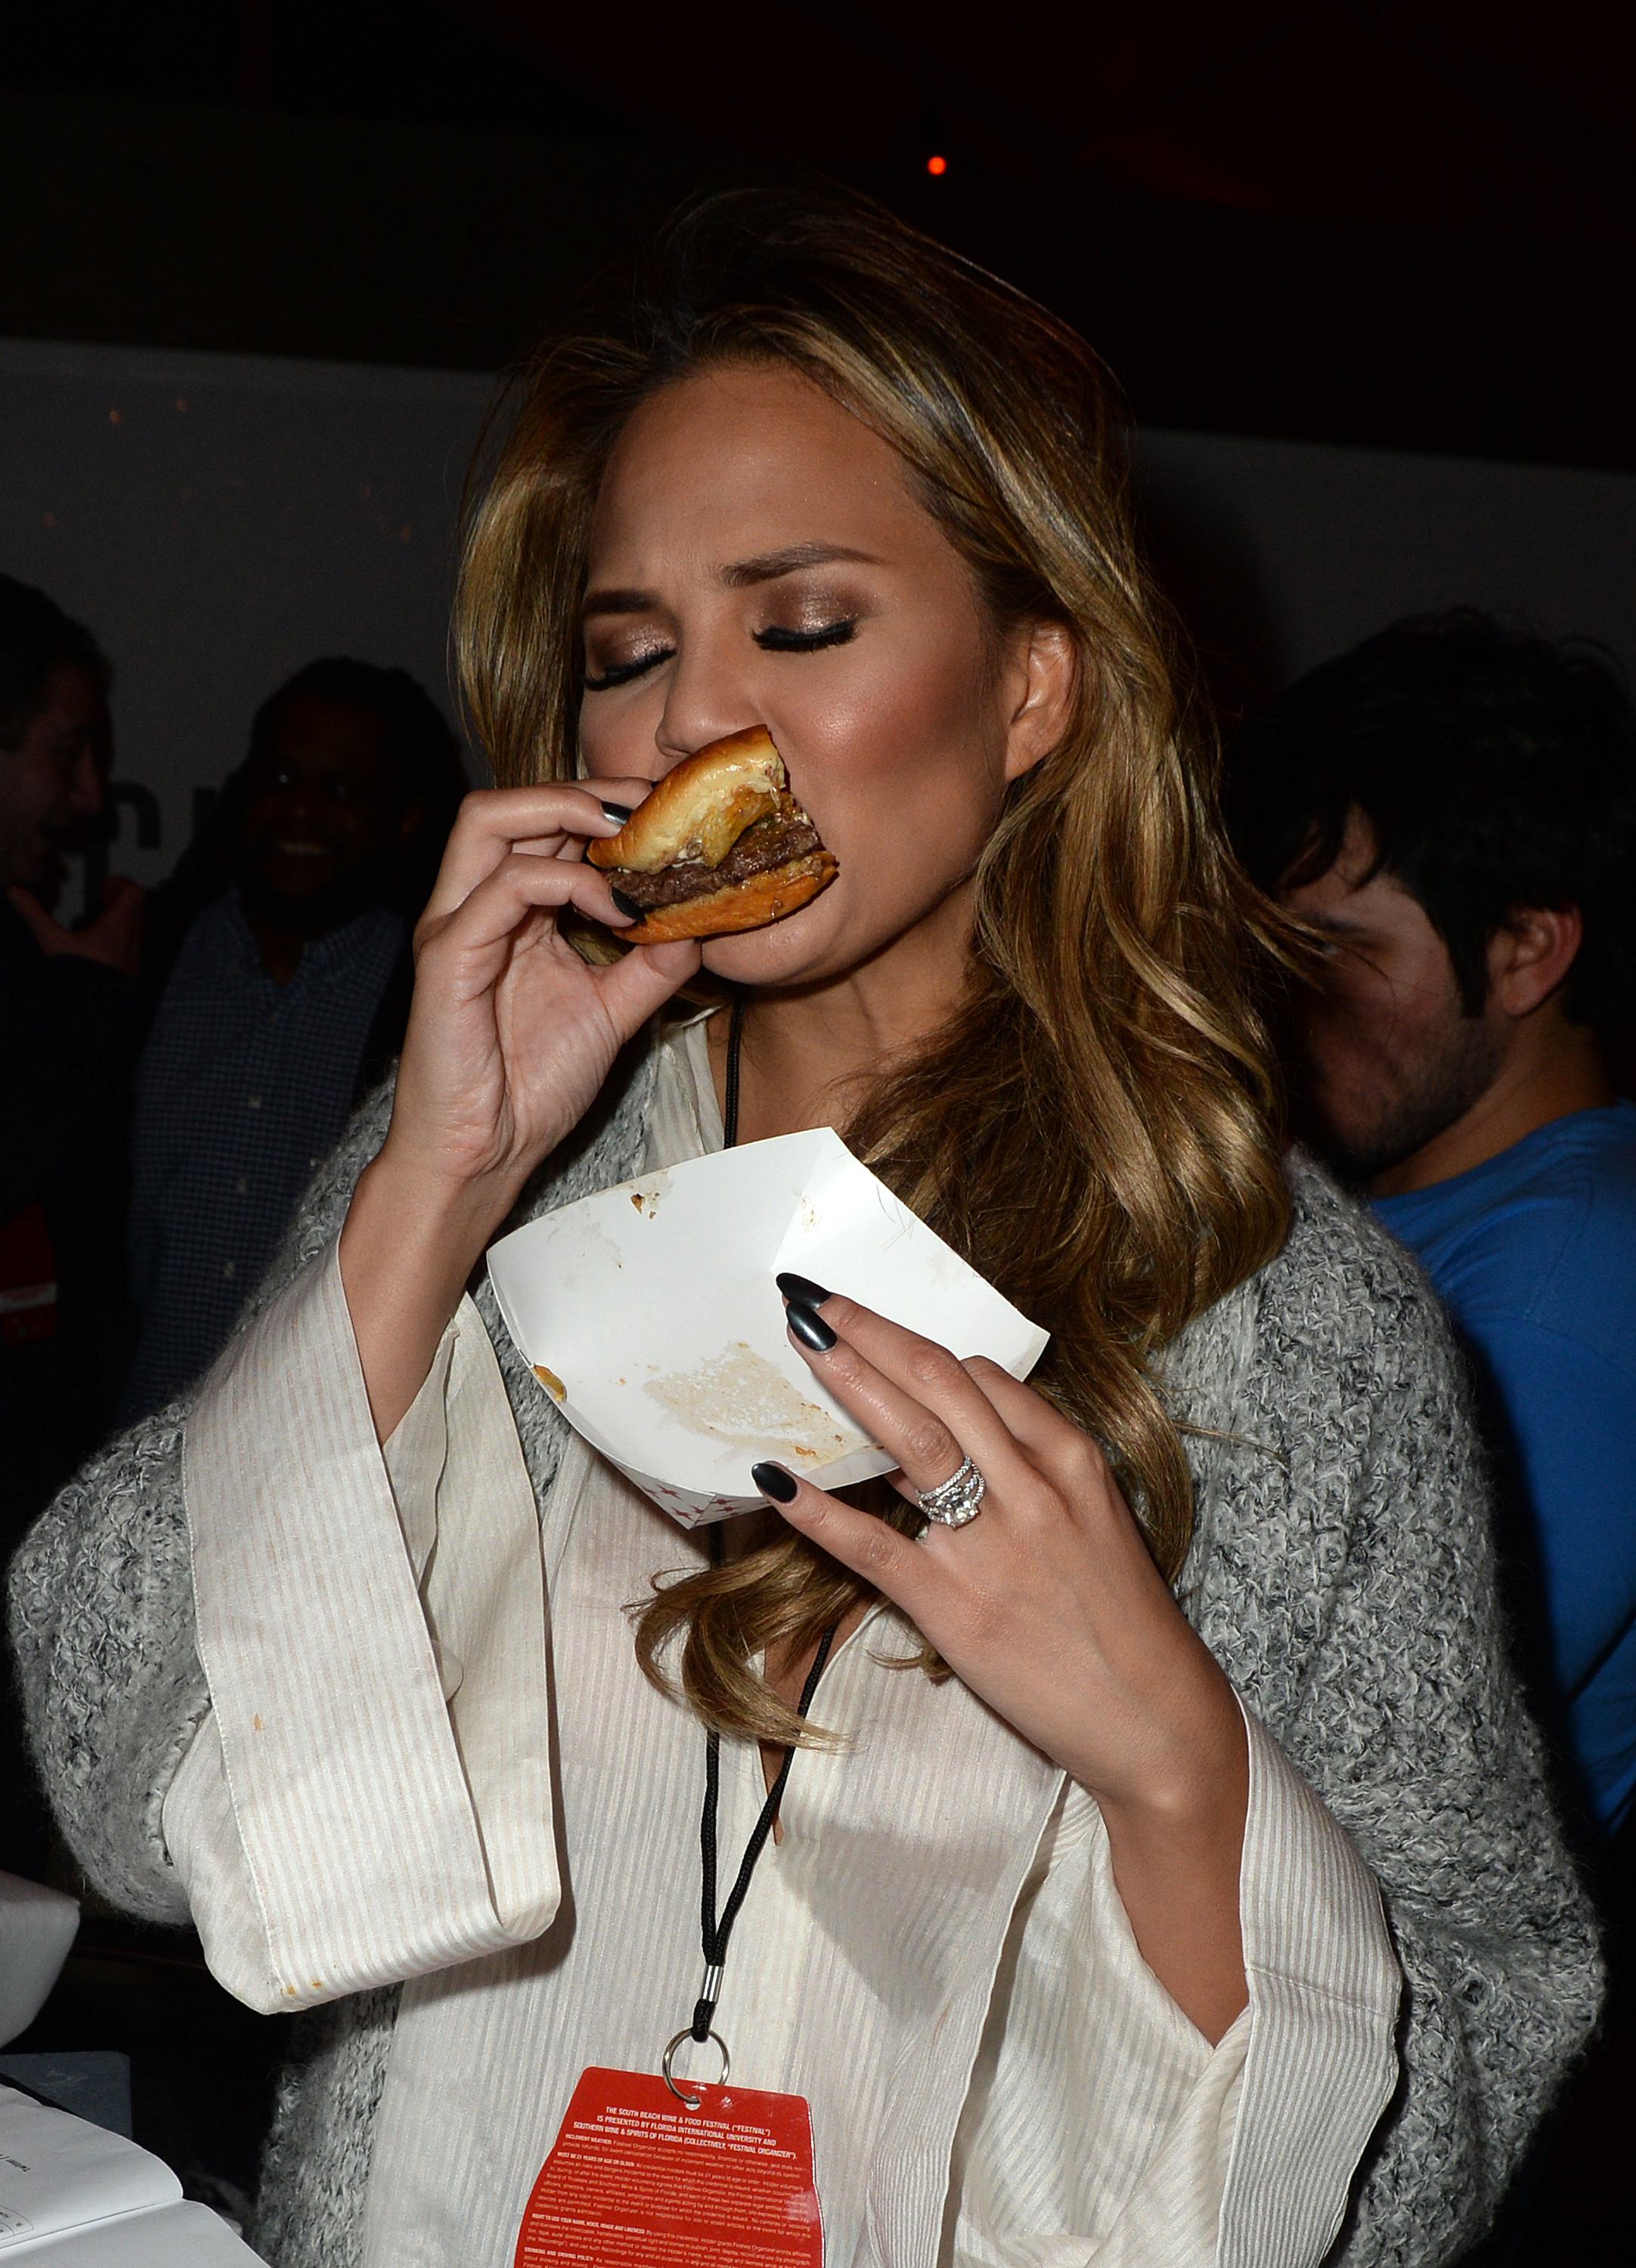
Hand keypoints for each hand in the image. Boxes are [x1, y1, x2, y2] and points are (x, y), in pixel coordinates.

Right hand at [9, 877, 143, 973]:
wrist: (97, 1013)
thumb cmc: (81, 978)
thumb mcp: (53, 942)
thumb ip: (35, 915)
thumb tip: (18, 894)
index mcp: (117, 927)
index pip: (133, 893)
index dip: (121, 882)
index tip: (106, 883)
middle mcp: (131, 940)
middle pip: (136, 909)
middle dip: (120, 899)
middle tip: (104, 896)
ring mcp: (134, 957)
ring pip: (136, 929)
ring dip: (122, 919)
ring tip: (101, 920)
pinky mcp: (132, 973)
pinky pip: (133, 948)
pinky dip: (121, 939)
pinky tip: (102, 948)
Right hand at [379, 784, 697, 1211]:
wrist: (482, 1155)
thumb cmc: (527, 1087)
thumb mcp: (611, 1013)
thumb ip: (649, 966)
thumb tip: (699, 925)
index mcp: (505, 914)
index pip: (541, 826)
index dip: (601, 807)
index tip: (666, 816)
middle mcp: (472, 907)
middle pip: (509, 803)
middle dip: (584, 793)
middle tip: (652, 809)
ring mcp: (454, 927)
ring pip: (489, 820)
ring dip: (566, 814)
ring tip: (629, 840)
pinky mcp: (448, 958)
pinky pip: (503, 888)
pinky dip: (566, 884)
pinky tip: (617, 911)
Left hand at [759, 1282, 1249, 2039]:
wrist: (1155, 1720)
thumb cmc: (1119, 1620)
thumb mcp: (1094, 1518)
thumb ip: (1033, 1463)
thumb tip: (960, 1414)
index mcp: (1070, 1459)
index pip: (980, 1376)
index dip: (912, 1342)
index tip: (864, 1321)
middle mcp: (1032, 1488)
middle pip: (938, 1382)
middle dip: (869, 1331)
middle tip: (813, 1297)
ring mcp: (992, 1546)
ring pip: (912, 1439)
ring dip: (850, 1380)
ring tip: (801, 1338)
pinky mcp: (955, 1608)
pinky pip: (874, 1545)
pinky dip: (819, 1509)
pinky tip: (775, 1479)